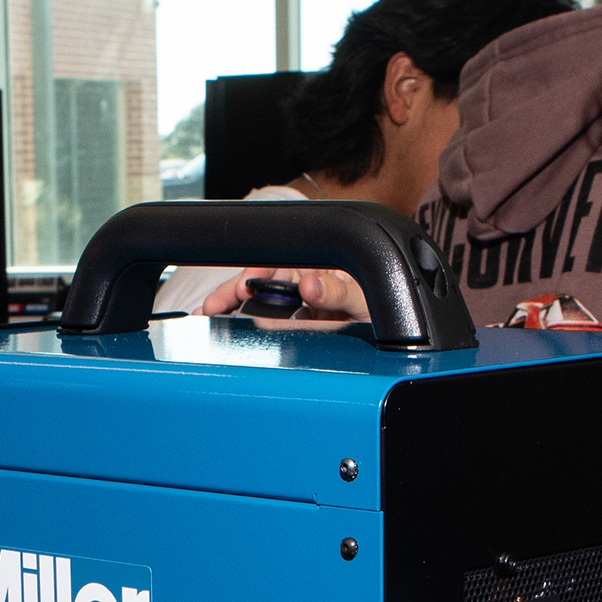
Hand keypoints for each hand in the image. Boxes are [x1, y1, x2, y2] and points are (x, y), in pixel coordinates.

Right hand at [193, 266, 365, 323]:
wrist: (393, 337)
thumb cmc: (379, 308)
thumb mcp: (365, 299)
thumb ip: (340, 291)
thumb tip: (310, 283)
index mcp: (318, 270)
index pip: (281, 264)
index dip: (259, 273)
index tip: (246, 286)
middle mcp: (303, 286)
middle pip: (260, 286)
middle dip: (232, 293)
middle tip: (211, 306)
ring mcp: (297, 310)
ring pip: (259, 308)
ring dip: (232, 311)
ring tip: (208, 318)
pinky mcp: (296, 330)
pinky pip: (267, 329)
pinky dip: (245, 331)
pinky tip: (228, 336)